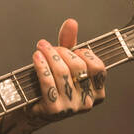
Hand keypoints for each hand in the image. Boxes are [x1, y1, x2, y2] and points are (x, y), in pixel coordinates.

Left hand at [0, 18, 106, 133]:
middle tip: (49, 47)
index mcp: (97, 92)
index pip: (98, 67)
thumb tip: (71, 23)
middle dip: (62, 52)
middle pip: (78, 67)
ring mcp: (71, 107)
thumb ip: (70, 43)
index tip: (72, 50)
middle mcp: (87, 102)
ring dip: (50, 56)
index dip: (84, 54)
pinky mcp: (54, 110)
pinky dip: (41, 66)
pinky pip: (48, 83)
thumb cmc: (54, 84)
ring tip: (41, 49)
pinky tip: (36, 57)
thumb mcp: (65, 63)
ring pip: (62, 73)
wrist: (35, 108)